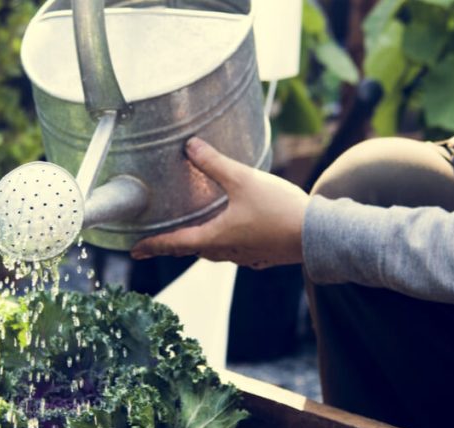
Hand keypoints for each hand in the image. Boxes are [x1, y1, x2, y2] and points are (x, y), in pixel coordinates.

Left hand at [130, 137, 309, 268]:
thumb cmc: (278, 209)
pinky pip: (235, 251)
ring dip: (200, 244)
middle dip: (174, 245)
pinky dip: (224, 244)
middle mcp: (226, 252)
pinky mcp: (262, 256)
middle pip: (192, 250)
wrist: (318, 234)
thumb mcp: (243, 180)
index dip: (152, 246)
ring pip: (215, 252)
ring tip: (193, 235)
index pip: (174, 243)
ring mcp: (245, 256)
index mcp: (214, 238)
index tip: (135, 251)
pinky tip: (232, 235)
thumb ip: (214, 163)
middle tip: (158, 242)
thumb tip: (190, 146)